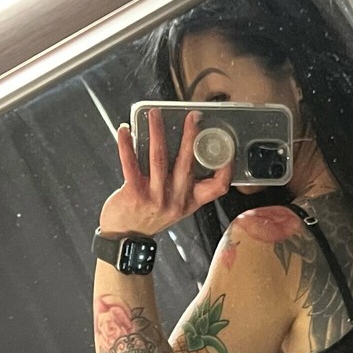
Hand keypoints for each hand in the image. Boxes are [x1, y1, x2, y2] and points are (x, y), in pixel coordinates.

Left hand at [97, 110, 234, 238]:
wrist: (124, 238)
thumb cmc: (149, 217)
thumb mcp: (175, 207)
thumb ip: (183, 186)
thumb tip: (184, 150)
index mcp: (189, 202)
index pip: (217, 188)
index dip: (226, 169)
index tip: (228, 149)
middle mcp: (175, 200)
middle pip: (187, 163)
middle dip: (190, 136)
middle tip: (192, 117)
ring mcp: (155, 197)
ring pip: (158, 158)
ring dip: (157, 132)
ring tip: (154, 114)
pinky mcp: (134, 194)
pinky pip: (131, 164)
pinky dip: (126, 145)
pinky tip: (124, 131)